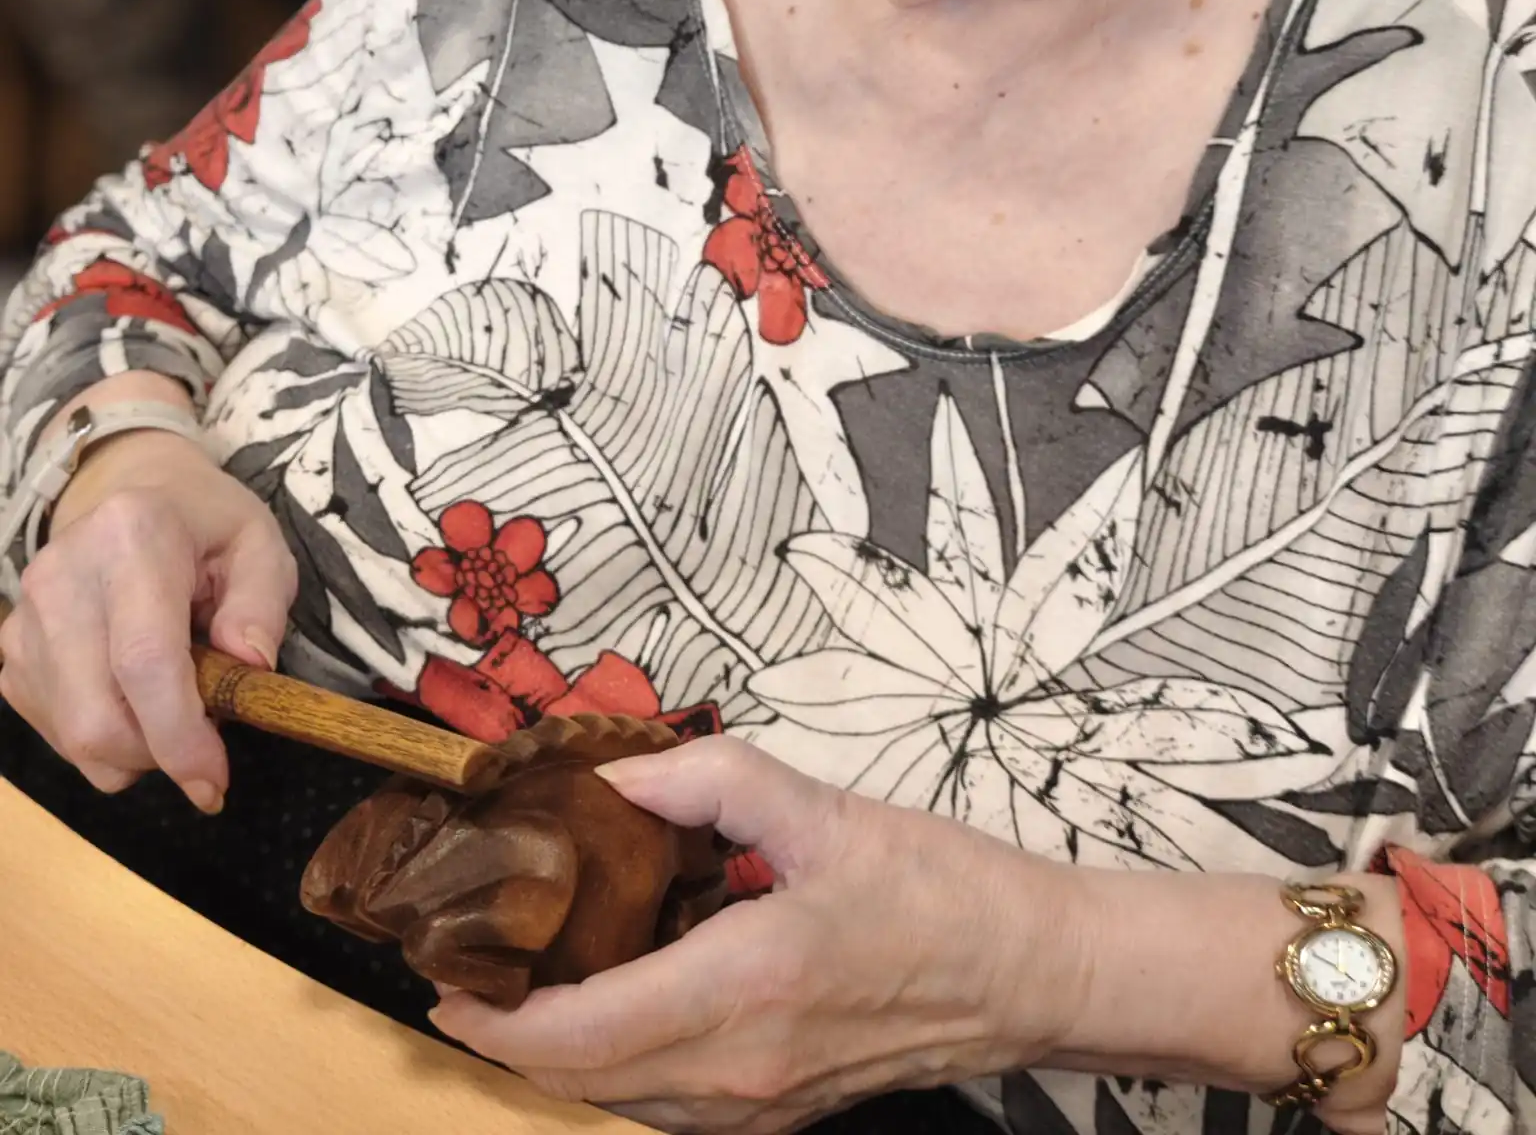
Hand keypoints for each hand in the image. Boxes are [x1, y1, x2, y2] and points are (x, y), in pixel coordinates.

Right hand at [0, 430, 296, 813]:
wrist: (125, 492)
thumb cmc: (202, 523)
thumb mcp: (258, 544)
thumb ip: (261, 605)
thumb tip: (249, 669)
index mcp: (130, 537)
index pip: (144, 660)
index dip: (178, 735)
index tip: (214, 781)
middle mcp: (61, 577)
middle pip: (97, 716)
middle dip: (159, 755)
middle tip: (206, 742)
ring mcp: (24, 619)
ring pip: (74, 737)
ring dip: (135, 751)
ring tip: (175, 703)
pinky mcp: (10, 654)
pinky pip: (57, 734)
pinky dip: (105, 741)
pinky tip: (134, 696)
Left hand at [430, 737, 1085, 1132]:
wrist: (1033, 973)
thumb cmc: (943, 892)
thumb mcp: (827, 810)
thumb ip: (714, 784)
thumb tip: (619, 777)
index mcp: (742, 987)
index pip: (576, 1037)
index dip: (493, 1021)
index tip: (443, 983)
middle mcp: (740, 1071)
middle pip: (583, 1084)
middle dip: (508, 1042)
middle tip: (469, 979)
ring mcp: (764, 1109)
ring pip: (623, 1107)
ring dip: (560, 1064)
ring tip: (526, 996)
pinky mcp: (785, 1116)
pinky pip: (671, 1113)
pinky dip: (618, 1075)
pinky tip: (615, 1017)